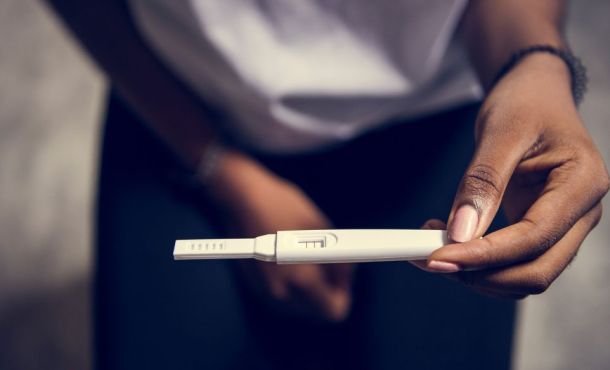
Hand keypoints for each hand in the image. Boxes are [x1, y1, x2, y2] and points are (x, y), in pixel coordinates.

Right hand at [208, 150, 354, 319]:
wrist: (241, 197)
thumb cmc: (282, 206)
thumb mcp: (320, 226)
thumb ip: (338, 257)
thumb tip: (346, 273)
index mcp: (301, 279)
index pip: (333, 310)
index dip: (343, 293)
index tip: (342, 277)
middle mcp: (282, 293)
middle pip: (316, 310)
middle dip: (326, 290)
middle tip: (327, 264)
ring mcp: (265, 291)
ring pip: (299, 304)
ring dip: (309, 287)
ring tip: (307, 256)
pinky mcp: (254, 284)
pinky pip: (283, 295)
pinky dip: (292, 283)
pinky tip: (291, 257)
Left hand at [422, 54, 608, 298]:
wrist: (535, 92)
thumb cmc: (526, 103)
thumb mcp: (501, 132)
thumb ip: (483, 183)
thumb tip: (460, 232)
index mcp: (583, 184)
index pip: (535, 238)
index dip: (485, 255)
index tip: (439, 257)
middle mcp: (581, 213)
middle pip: (537, 270)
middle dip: (482, 275)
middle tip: (430, 260)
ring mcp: (564, 225)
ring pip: (525, 275)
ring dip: (479, 274)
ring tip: (434, 247)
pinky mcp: (542, 229)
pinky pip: (514, 261)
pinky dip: (481, 262)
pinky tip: (450, 241)